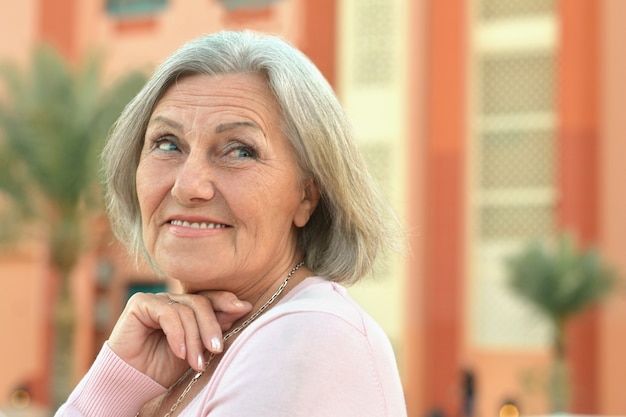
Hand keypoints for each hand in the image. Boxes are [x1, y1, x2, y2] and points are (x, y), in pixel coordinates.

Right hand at [107, 291, 251, 386]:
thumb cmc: (164, 367)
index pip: (210, 298)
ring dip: (194, 339)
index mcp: (186, 307)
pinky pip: (167, 313)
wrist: (133, 381)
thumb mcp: (196, 348)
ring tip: (196, 363)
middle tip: (217, 349)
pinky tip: (180, 352)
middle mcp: (172, 300)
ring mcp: (156, 299)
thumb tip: (241, 307)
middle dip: (211, 327)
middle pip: (200, 303)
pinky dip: (177, 334)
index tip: (244, 309)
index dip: (226, 302)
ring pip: (186, 310)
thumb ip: (213, 327)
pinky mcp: (140, 303)